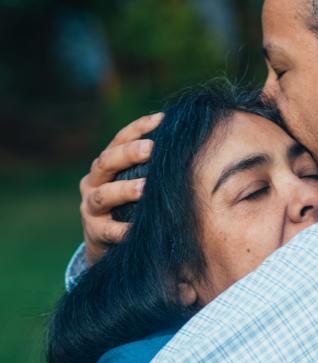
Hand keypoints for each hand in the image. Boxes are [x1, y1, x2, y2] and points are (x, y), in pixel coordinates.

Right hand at [79, 112, 163, 264]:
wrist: (103, 243)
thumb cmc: (127, 205)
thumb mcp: (132, 182)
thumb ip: (149, 165)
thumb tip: (182, 138)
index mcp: (104, 165)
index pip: (118, 140)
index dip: (138, 128)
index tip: (161, 119)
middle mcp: (93, 182)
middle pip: (106, 162)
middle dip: (129, 154)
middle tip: (152, 148)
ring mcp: (91, 207)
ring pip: (104, 195)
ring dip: (125, 190)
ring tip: (145, 187)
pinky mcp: (94, 232)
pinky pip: (108, 230)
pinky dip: (123, 229)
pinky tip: (137, 228)